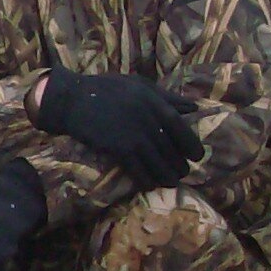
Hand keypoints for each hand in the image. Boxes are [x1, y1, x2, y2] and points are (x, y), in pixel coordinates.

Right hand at [29, 68, 205, 189]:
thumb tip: (194, 107)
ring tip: (171, 182)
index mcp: (154, 102)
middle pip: (171, 149)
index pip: (181, 128)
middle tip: (183, 173)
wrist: (73, 99)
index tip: (197, 156)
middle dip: (179, 165)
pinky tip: (149, 185)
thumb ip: (167, 97)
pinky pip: (138, 169)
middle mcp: (148, 120)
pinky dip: (146, 180)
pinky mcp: (119, 148)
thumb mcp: (140, 85)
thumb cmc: (107, 89)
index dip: (192, 145)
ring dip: (166, 176)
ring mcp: (133, 135)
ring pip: (157, 163)